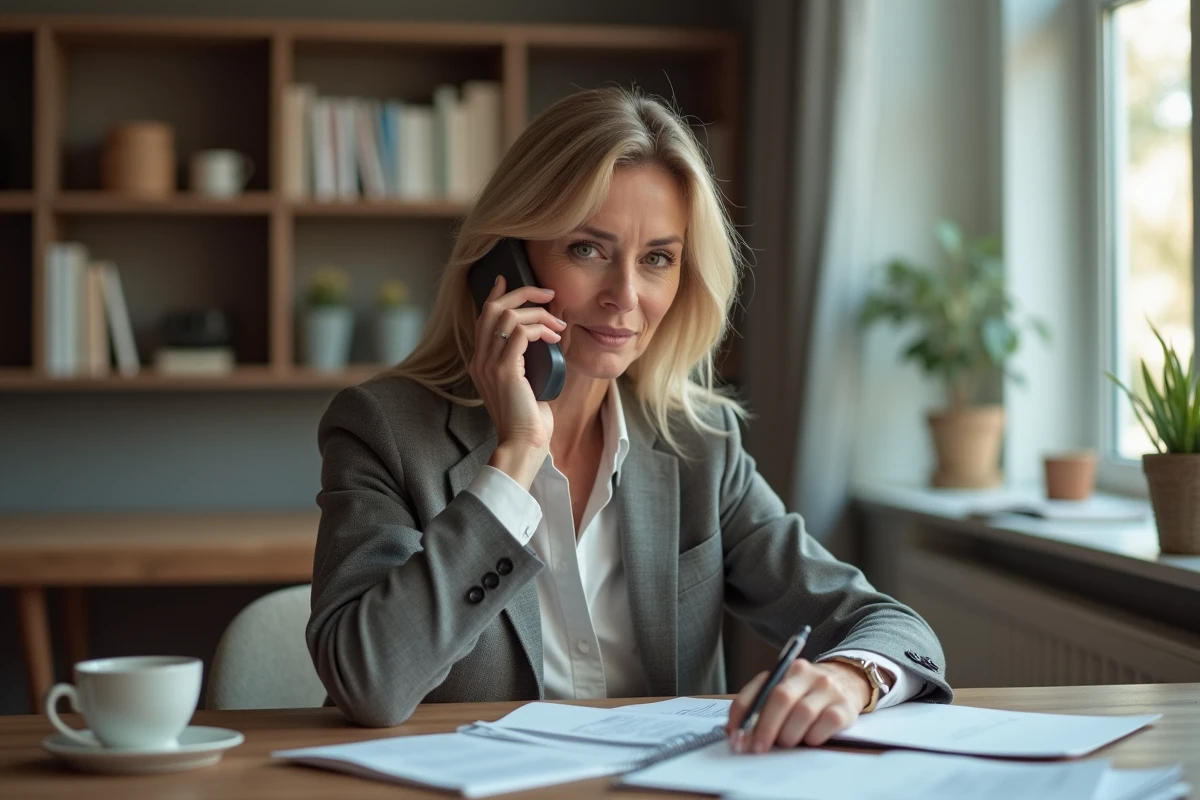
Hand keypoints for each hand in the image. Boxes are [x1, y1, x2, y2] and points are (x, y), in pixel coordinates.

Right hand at [469, 275, 566, 487]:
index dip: (496, 295)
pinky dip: (539, 328)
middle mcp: (480, 360)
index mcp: (481, 362)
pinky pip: (520, 333)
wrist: (523, 445)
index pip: (483, 318)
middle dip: (522, 293)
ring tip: (558, 323)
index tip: (508, 279)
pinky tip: (554, 336)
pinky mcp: (504, 370)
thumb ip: (533, 359)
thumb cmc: (530, 420)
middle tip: (547, 293)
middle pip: (494, 308)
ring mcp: (489, 364)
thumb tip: (552, 333)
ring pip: (508, 316)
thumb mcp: (530, 382)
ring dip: (538, 313)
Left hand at [725, 660, 871, 752]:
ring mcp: (827, 689)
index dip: (742, 715)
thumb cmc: (807, 694)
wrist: (848, 682)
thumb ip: (761, 707)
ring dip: (789, 735)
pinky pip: (827, 724)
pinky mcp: (845, 707)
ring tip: (786, 743)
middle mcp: (806, 674)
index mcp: (784, 669)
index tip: (735, 737)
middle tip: (757, 748)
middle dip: (765, 727)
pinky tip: (809, 740)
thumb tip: (737, 734)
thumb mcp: (785, 691)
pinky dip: (813, 737)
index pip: (757, 690)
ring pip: (803, 712)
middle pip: (780, 698)